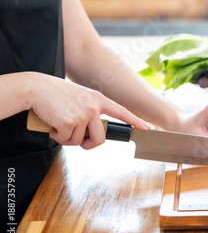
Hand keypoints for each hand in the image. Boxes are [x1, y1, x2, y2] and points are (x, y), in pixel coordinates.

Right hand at [27, 73, 151, 148]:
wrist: (36, 88)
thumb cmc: (55, 95)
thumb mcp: (80, 98)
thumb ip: (91, 111)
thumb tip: (94, 132)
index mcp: (98, 99)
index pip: (121, 111)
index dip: (135, 121)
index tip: (147, 128)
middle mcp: (94, 107)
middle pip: (101, 138)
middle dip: (89, 144)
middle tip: (77, 140)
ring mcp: (83, 114)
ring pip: (81, 142)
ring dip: (69, 140)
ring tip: (60, 126)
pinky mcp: (70, 122)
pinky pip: (67, 140)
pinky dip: (58, 137)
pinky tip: (53, 126)